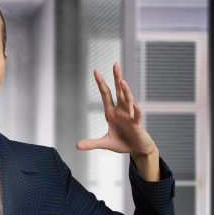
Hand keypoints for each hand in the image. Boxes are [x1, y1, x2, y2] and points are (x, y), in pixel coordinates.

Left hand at [76, 62, 160, 180]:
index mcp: (111, 113)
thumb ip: (91, 143)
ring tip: (122, 81)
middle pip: (119, 91)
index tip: (96, 70)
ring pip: (128, 100)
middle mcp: (121, 111)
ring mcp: (129, 116)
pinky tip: (135, 105)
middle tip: (115, 64)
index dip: (101, 83)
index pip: (105, 94)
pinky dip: (136, 111)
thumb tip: (76, 146)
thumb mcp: (105, 143)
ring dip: (125, 91)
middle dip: (116, 78)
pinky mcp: (137, 124)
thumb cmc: (123, 143)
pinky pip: (136, 116)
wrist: (137, 150)